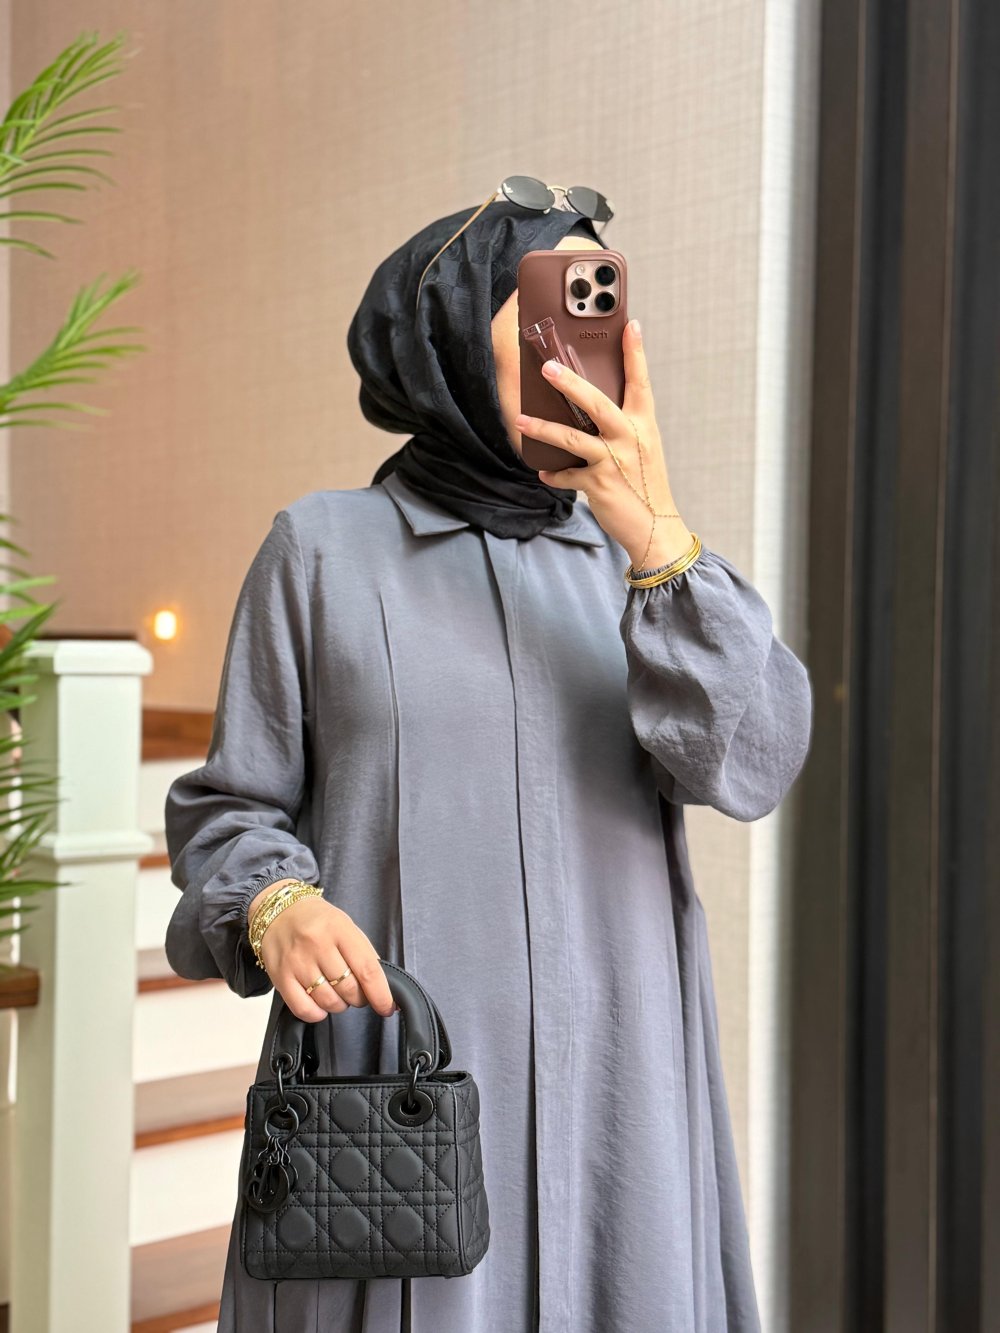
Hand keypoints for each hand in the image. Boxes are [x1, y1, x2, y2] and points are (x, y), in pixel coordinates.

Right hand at [252, 888, 395, 1022]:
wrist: (278, 910)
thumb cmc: (316, 919)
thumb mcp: (345, 925)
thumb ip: (363, 952)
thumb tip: (381, 985)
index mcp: (339, 929)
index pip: (367, 969)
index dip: (380, 994)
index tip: (387, 1007)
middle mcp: (317, 944)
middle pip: (349, 988)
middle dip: (359, 998)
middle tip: (357, 993)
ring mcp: (297, 961)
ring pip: (328, 1001)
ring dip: (339, 1005)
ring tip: (337, 993)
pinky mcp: (281, 976)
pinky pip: (303, 1009)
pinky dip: (317, 1014)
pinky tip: (319, 1004)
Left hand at [513, 319, 694, 570]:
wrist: (655, 526)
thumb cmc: (645, 484)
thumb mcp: (642, 449)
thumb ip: (622, 427)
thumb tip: (590, 410)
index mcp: (644, 425)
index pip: (641, 382)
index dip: (635, 353)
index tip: (630, 325)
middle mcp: (630, 438)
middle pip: (597, 404)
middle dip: (571, 384)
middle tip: (547, 368)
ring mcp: (613, 461)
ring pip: (572, 438)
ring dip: (543, 428)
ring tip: (522, 418)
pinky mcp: (598, 484)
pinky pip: (567, 475)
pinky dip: (554, 474)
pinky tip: (543, 472)